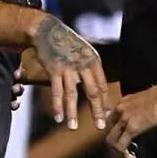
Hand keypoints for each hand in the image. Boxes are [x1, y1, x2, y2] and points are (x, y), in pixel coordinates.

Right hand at [30, 15, 108, 129]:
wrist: (48, 30)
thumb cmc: (67, 43)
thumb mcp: (84, 52)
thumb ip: (89, 69)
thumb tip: (97, 87)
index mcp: (93, 61)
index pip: (102, 85)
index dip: (105, 101)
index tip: (108, 115)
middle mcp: (84, 65)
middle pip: (93, 92)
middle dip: (97, 111)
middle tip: (100, 126)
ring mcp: (69, 68)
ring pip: (72, 94)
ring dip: (72, 113)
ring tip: (73, 128)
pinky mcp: (54, 70)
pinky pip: (56, 91)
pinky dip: (57, 105)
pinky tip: (58, 117)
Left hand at [104, 86, 156, 157]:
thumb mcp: (142, 102)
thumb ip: (136, 112)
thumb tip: (139, 123)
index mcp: (122, 103)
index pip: (110, 121)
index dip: (116, 133)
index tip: (123, 140)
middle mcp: (119, 110)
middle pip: (108, 131)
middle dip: (114, 144)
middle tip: (124, 152)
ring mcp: (124, 119)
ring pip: (111, 140)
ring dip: (118, 151)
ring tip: (127, 157)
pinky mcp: (132, 128)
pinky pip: (121, 145)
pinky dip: (125, 155)